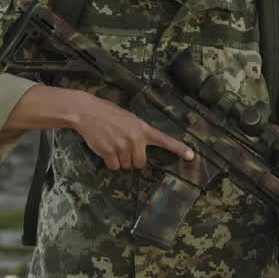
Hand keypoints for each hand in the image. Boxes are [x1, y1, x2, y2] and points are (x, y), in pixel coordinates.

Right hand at [72, 92, 194, 170]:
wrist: (87, 111)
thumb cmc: (109, 115)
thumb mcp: (129, 119)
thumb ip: (138, 133)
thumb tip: (141, 151)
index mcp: (142, 128)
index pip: (165, 140)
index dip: (179, 149)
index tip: (191, 156)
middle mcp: (135, 138)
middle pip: (140, 163)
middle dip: (132, 159)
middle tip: (122, 146)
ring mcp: (122, 146)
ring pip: (126, 166)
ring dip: (119, 159)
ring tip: (111, 143)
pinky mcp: (109, 152)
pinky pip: (114, 166)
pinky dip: (109, 161)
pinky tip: (105, 148)